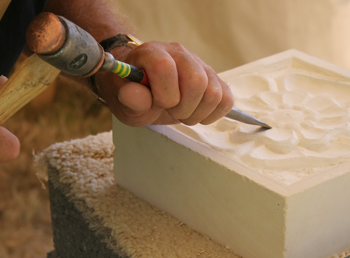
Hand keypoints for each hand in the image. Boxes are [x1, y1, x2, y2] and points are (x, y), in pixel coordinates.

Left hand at [94, 42, 233, 126]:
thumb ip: (129, 98)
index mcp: (152, 52)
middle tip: (172, 112)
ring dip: (198, 113)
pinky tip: (197, 114)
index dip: (163, 94)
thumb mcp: (123, 100)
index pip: (165, 67)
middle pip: (197, 80)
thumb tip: (134, 94)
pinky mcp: (213, 78)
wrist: (143, 89)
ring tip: (182, 114)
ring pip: (214, 92)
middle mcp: (178, 53)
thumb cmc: (133, 93)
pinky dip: (214, 113)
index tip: (157, 104)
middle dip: (184, 107)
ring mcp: (199, 64)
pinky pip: (226, 98)